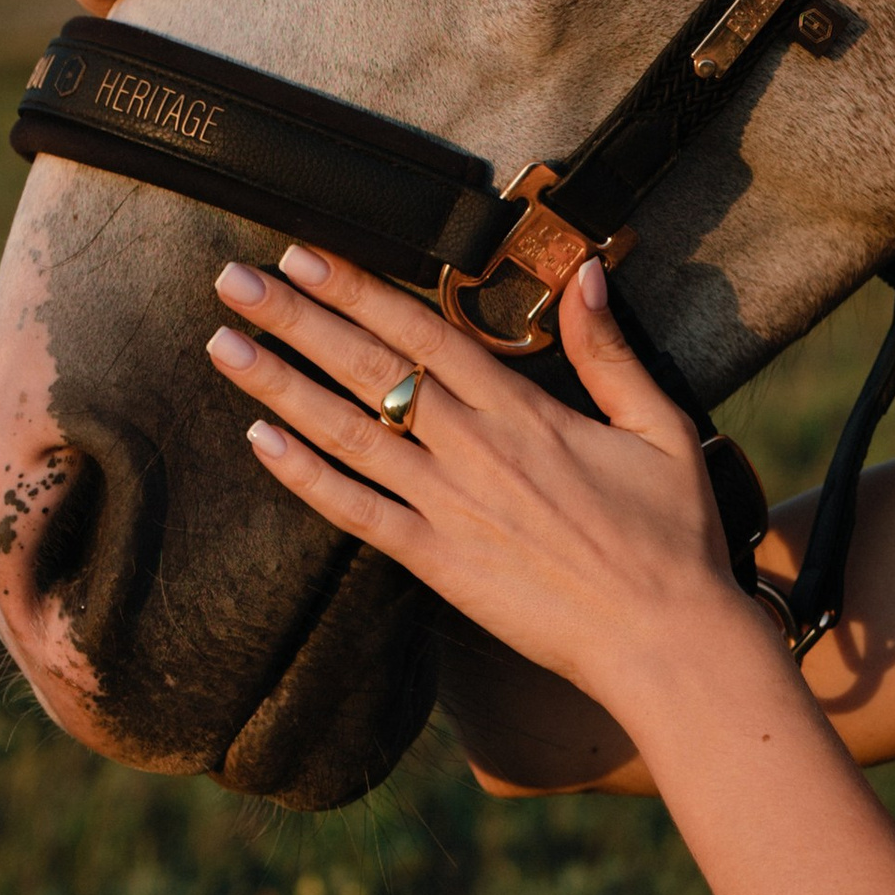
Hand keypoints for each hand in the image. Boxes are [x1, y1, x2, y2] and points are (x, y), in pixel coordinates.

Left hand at [200, 240, 767, 729]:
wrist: (665, 639)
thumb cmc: (672, 537)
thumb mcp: (660, 426)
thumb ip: (610, 351)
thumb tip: (585, 275)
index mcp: (526, 412)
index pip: (426, 331)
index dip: (359, 290)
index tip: (306, 255)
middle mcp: (475, 451)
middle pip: (371, 368)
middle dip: (297, 318)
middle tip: (235, 281)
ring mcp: (450, 508)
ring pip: (348, 432)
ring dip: (280, 385)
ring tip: (222, 345)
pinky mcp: (438, 565)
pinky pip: (357, 513)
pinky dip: (305, 476)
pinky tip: (259, 440)